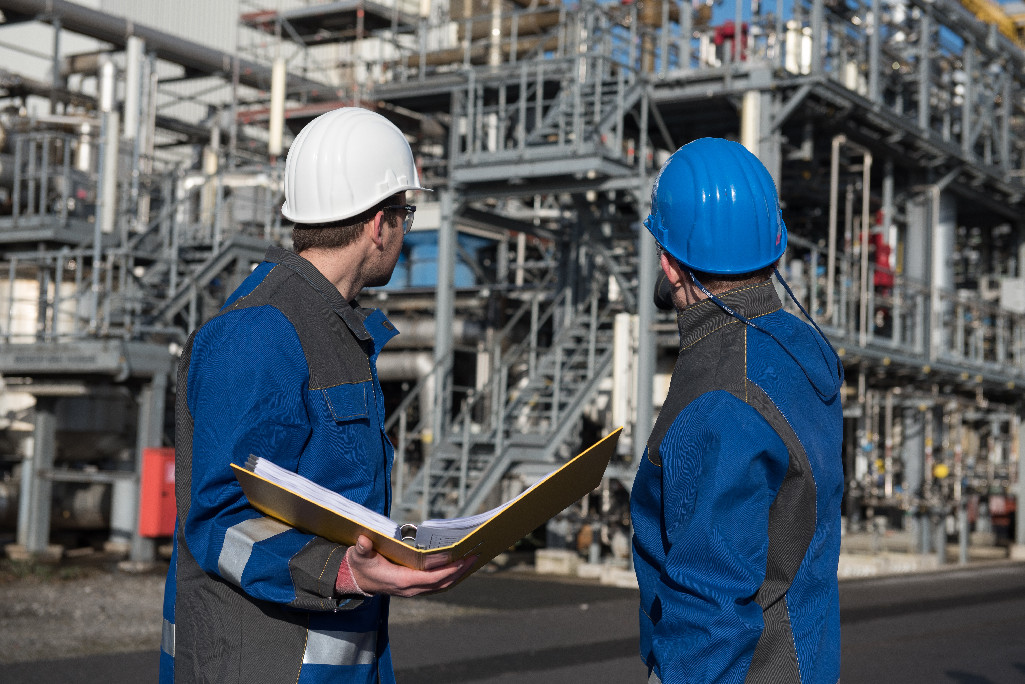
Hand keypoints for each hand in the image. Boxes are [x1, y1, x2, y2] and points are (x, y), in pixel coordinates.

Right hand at [345, 535, 475, 596]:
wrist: (356, 580)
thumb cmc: (360, 565)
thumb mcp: (358, 555)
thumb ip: (362, 548)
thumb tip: (363, 540)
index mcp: (401, 580)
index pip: (431, 578)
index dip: (448, 570)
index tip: (462, 560)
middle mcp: (411, 588)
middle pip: (442, 583)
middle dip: (460, 571)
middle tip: (475, 556)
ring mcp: (414, 590)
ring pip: (442, 586)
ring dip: (458, 575)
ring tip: (472, 560)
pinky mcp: (415, 588)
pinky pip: (438, 585)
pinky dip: (450, 577)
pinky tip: (460, 567)